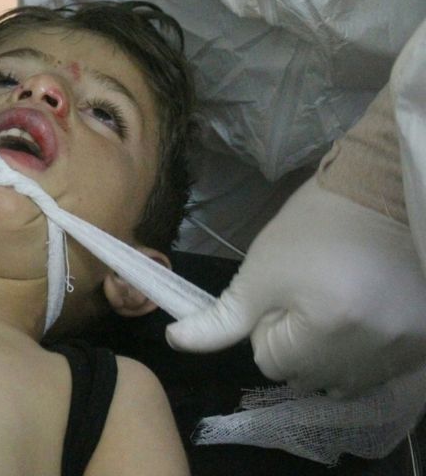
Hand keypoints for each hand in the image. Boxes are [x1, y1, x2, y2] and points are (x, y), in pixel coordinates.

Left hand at [166, 178, 425, 396]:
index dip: (267, 327)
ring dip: (333, 352)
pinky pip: (381, 368)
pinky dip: (367, 350)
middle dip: (298, 343)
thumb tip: (174, 341)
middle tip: (311, 293)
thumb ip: (219, 319)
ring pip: (345, 379)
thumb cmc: (311, 229)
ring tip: (340, 300)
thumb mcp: (257, 273)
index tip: (282, 292)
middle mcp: (371, 353)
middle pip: (307, 376)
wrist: (380, 195)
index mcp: (326, 335)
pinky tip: (365, 310)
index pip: (270, 363)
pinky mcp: (423, 342)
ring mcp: (403, 351)